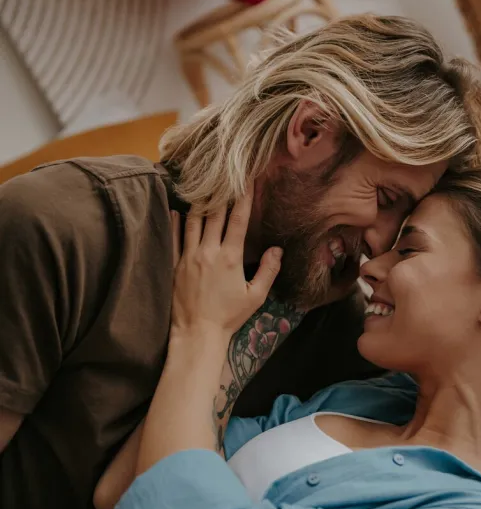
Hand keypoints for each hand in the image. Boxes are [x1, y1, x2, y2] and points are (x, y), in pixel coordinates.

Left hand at [170, 185, 282, 338]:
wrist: (197, 333)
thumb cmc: (229, 316)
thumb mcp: (256, 296)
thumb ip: (268, 270)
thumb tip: (278, 249)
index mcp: (230, 257)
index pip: (238, 220)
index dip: (243, 198)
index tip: (247, 181)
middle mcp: (208, 251)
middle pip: (215, 214)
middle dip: (221, 192)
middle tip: (225, 175)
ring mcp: (188, 256)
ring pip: (193, 221)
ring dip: (199, 203)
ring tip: (203, 186)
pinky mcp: (174, 265)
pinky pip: (174, 237)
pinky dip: (175, 222)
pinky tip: (176, 209)